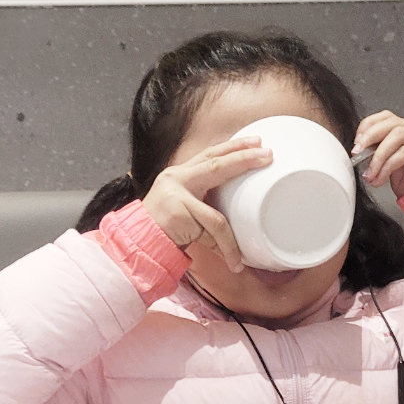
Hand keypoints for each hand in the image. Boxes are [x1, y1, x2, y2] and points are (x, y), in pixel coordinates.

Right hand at [142, 137, 272, 272]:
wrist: (137, 241)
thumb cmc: (164, 225)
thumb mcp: (184, 204)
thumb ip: (205, 199)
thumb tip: (242, 205)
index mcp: (181, 173)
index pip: (211, 153)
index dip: (234, 146)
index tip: (257, 141)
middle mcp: (177, 179)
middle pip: (216, 166)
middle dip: (243, 160)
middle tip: (267, 156)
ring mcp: (176, 198)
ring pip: (216, 218)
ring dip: (231, 241)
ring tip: (242, 257)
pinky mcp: (177, 217)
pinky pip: (208, 236)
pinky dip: (222, 250)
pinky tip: (232, 261)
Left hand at [353, 111, 403, 198]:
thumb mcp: (398, 170)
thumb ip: (386, 157)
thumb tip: (364, 152)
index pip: (388, 118)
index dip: (369, 126)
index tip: (356, 143)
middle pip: (392, 121)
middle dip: (369, 136)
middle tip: (357, 154)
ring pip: (397, 135)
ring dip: (378, 155)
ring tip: (369, 173)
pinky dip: (387, 166)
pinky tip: (380, 178)